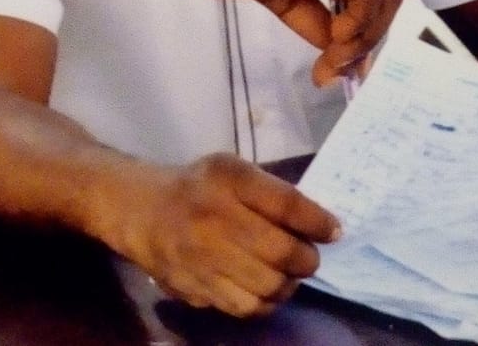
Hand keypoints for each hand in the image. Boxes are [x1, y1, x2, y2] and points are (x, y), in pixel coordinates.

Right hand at [111, 153, 339, 318]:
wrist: (143, 212)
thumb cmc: (200, 188)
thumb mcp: (233, 170)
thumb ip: (273, 193)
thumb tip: (322, 224)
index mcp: (228, 179)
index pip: (286, 204)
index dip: (318, 222)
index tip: (334, 231)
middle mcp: (214, 219)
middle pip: (281, 251)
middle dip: (307, 259)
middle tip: (308, 257)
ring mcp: (202, 259)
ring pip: (268, 286)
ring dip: (288, 283)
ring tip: (287, 273)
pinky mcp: (195, 288)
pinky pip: (245, 307)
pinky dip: (265, 301)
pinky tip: (264, 288)